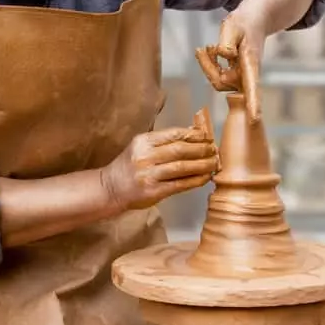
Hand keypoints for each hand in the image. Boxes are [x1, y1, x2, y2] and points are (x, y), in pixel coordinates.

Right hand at [100, 127, 216, 210]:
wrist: (110, 188)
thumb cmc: (129, 166)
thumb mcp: (141, 147)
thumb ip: (163, 141)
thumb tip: (192, 132)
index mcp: (143, 142)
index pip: (174, 134)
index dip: (194, 135)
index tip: (207, 136)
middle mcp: (145, 157)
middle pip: (180, 150)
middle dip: (202, 149)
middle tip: (214, 150)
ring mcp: (149, 175)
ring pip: (182, 167)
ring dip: (203, 165)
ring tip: (214, 163)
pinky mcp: (154, 192)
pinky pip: (180, 184)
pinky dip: (196, 180)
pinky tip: (206, 177)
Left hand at [196, 10, 266, 123]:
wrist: (255, 22)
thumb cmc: (245, 24)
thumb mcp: (232, 26)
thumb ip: (227, 40)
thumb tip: (225, 56)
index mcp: (251, 64)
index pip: (252, 86)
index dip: (253, 103)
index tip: (255, 119)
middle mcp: (248, 75)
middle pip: (221, 82)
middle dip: (208, 67)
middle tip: (202, 48)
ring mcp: (242, 77)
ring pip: (218, 81)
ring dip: (208, 65)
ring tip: (205, 47)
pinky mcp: (236, 76)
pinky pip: (218, 77)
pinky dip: (210, 65)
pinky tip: (208, 51)